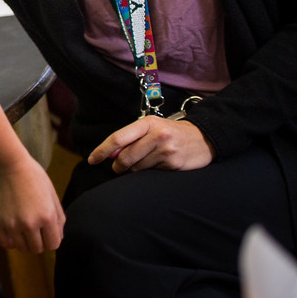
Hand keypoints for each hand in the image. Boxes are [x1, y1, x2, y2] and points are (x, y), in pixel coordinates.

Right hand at [0, 157, 64, 252]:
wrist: (7, 164)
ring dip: (24, 240)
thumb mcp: (52, 194)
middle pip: (37, 249)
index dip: (51, 239)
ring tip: (22, 226)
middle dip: (38, 240)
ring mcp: (11, 224)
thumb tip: (59, 238)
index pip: (53, 245)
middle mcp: (29, 223)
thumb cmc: (32, 177)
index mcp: (47, 216)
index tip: (46, 231)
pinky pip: (5, 244)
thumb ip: (59, 218)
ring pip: (22, 248)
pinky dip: (10, 240)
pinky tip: (11, 230)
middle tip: (34, 227)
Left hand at [88, 116, 213, 172]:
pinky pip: (151, 174)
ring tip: (143, 163)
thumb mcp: (151, 128)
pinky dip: (148, 173)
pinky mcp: (173, 164)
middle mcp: (157, 135)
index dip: (102, 150)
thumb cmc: (171, 133)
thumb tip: (109, 154)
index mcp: (147, 123)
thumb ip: (130, 139)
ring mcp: (166, 150)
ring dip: (133, 170)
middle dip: (118, 165)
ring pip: (136, 168)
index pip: (118, 138)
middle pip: (125, 157)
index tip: (92, 160)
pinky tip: (157, 165)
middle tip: (119, 167)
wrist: (204, 139)